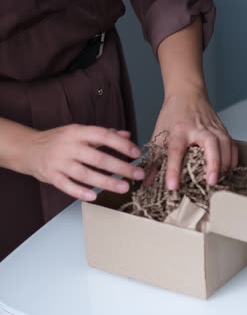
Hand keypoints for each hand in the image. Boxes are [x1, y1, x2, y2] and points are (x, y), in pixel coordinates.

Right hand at [19, 125, 144, 200]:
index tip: (137, 153)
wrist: (27, 149)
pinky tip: (95, 196)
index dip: (121, 144)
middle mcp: (69, 146)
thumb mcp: (79, 132)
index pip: (103, 136)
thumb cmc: (59, 140)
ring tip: (124, 187)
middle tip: (138, 174)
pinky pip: (67, 186)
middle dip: (121, 167)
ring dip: (107, 182)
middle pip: (98, 158)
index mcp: (78, 132)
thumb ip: (104, 134)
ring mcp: (59, 162)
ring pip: (85, 174)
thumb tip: (127, 135)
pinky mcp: (51, 176)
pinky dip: (80, 192)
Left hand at [152, 92, 236, 189]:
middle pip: (210, 145)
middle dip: (213, 164)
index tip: (173, 186)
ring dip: (224, 165)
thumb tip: (147, 182)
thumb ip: (154, 159)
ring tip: (218, 181)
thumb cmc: (173, 115)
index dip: (173, 170)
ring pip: (225, 146)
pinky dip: (232, 161)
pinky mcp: (224, 131)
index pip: (175, 151)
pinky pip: (233, 147)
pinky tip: (227, 171)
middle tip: (211, 182)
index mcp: (178, 130)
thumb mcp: (159, 134)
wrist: (188, 94)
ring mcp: (214, 129)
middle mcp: (198, 129)